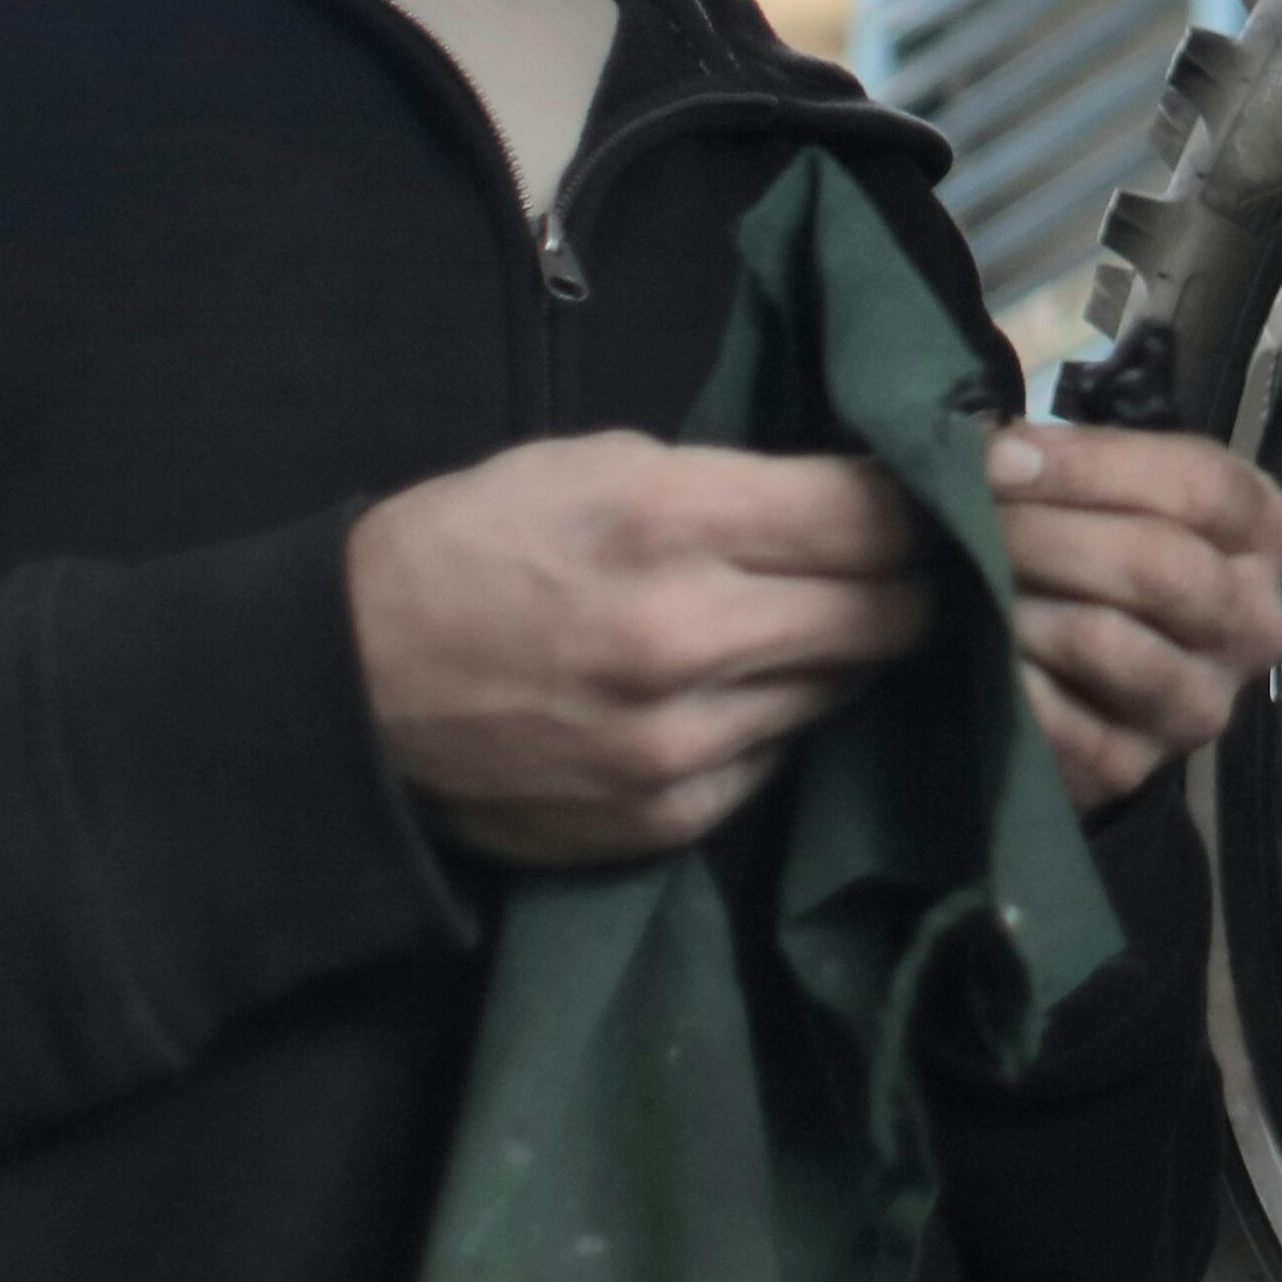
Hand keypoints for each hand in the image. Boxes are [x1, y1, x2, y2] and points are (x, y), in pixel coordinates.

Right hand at [349, 435, 932, 865]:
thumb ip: (736, 486)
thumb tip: (861, 505)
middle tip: (900, 568)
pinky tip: (740, 692)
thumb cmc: (478, 544)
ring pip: (841, 688)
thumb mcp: (600, 464)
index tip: (930, 502)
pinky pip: (778, 759)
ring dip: (839, 655)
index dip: (917, 505)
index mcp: (671, 521)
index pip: (873, 515)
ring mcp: (680, 742)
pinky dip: (774, 721)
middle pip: (887, 610)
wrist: (351, 682)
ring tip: (811, 625)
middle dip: (903, 583)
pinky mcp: (666, 817)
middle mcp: (688, 637)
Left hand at [991, 423, 1281, 812]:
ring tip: (970, 582)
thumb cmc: (1099, 551)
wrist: (1086, 676)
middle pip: (1160, 566)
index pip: (1201, 489)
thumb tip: (993, 453)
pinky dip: (1010, 680)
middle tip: (968, 517)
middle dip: (1046, 535)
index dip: (1089, 468)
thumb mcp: (1109, 490)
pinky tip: (978, 650)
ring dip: (1024, 605)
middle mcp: (1254, 625)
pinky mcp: (1137, 767)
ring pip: (1110, 642)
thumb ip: (1071, 464)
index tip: (998, 458)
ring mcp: (1202, 704)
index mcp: (1264, 536)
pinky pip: (1065, 723)